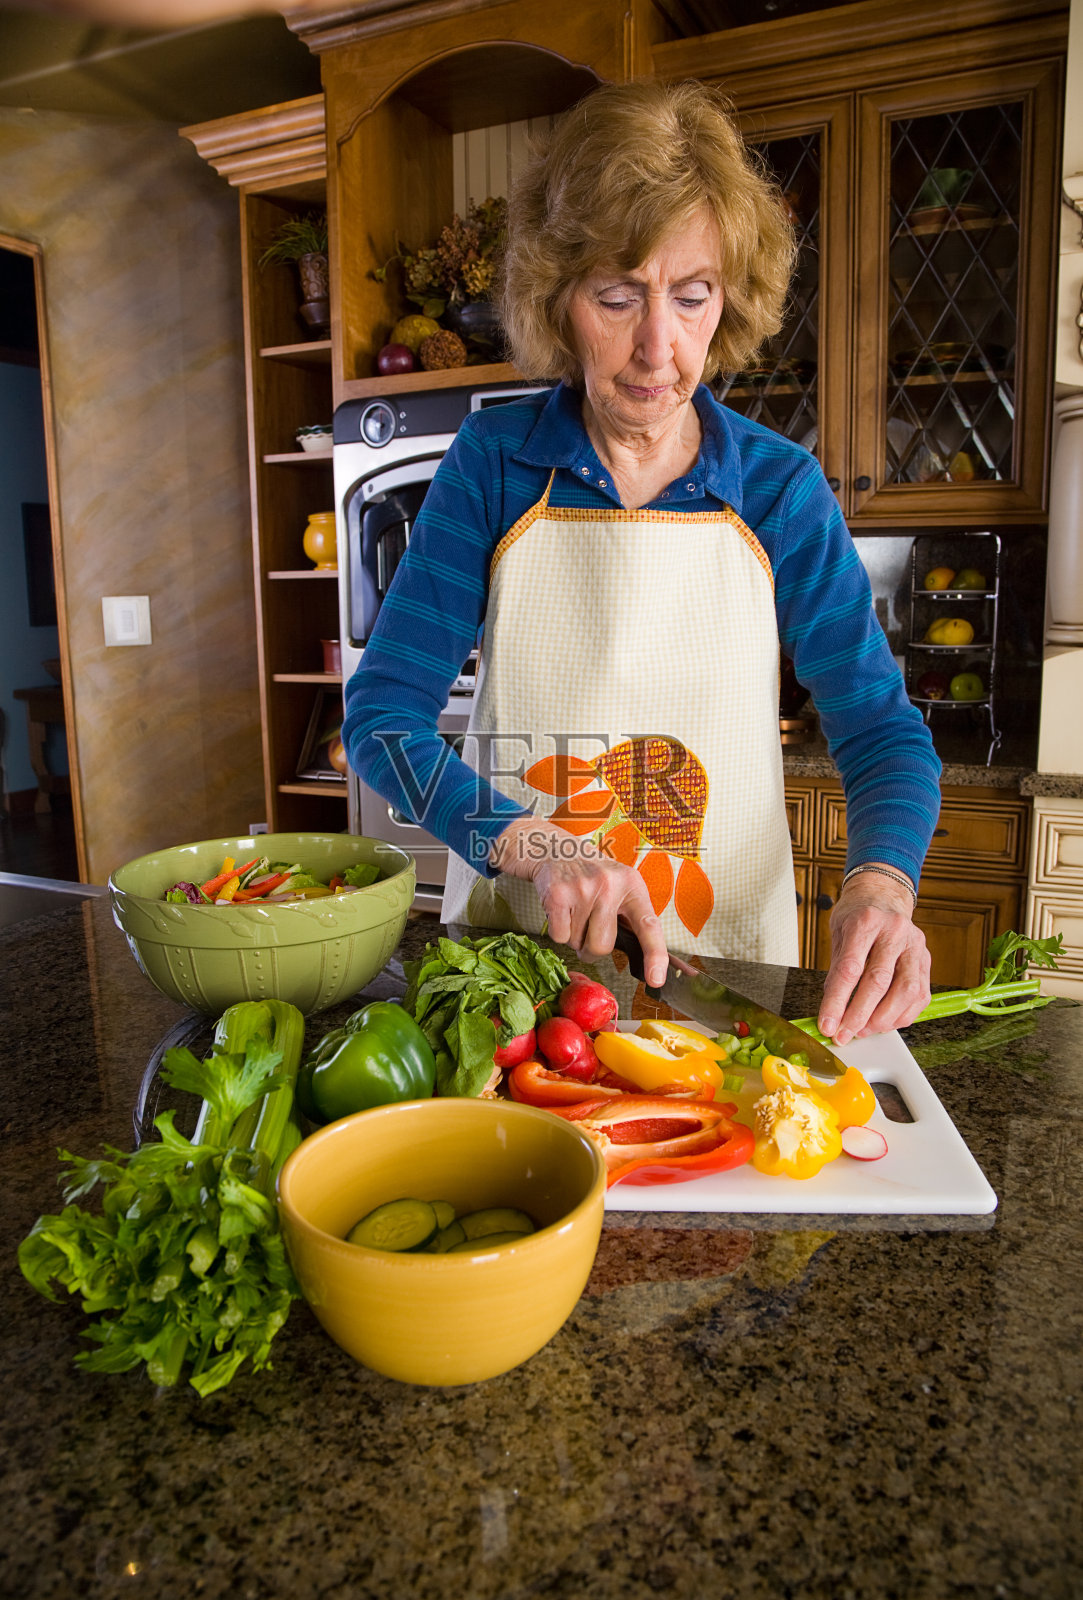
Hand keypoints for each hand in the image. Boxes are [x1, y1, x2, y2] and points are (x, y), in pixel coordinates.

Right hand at [490, 818, 668, 986]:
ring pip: (579, 944)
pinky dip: (558, 931)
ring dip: (575, 937)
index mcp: (633, 885)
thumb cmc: (594, 877)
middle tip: (588, 927)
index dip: (655, 955)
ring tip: (575, 911)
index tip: (656, 980)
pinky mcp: (557, 895)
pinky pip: (560, 937)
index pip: (649, 926)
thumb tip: (647, 961)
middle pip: (603, 946)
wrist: (556, 850)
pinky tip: (561, 910)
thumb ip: (632, 918)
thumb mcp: (621, 886)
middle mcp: (610, 885)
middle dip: (593, 947)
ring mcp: (583, 889)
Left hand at [817, 867, 930, 1044]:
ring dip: (884, 1019)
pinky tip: (885, 1022)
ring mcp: (915, 946)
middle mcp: (894, 932)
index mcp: (866, 921)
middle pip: (879, 982)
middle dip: (859, 1015)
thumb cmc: (858, 915)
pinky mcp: (926, 959)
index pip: (850, 968)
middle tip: (844, 1034)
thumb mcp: (839, 933)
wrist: (884, 895)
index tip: (828, 1024)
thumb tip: (832, 1010)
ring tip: (864, 1030)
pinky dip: (902, 1014)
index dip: (837, 1001)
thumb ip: (837, 970)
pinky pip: (920, 994)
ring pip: (905, 991)